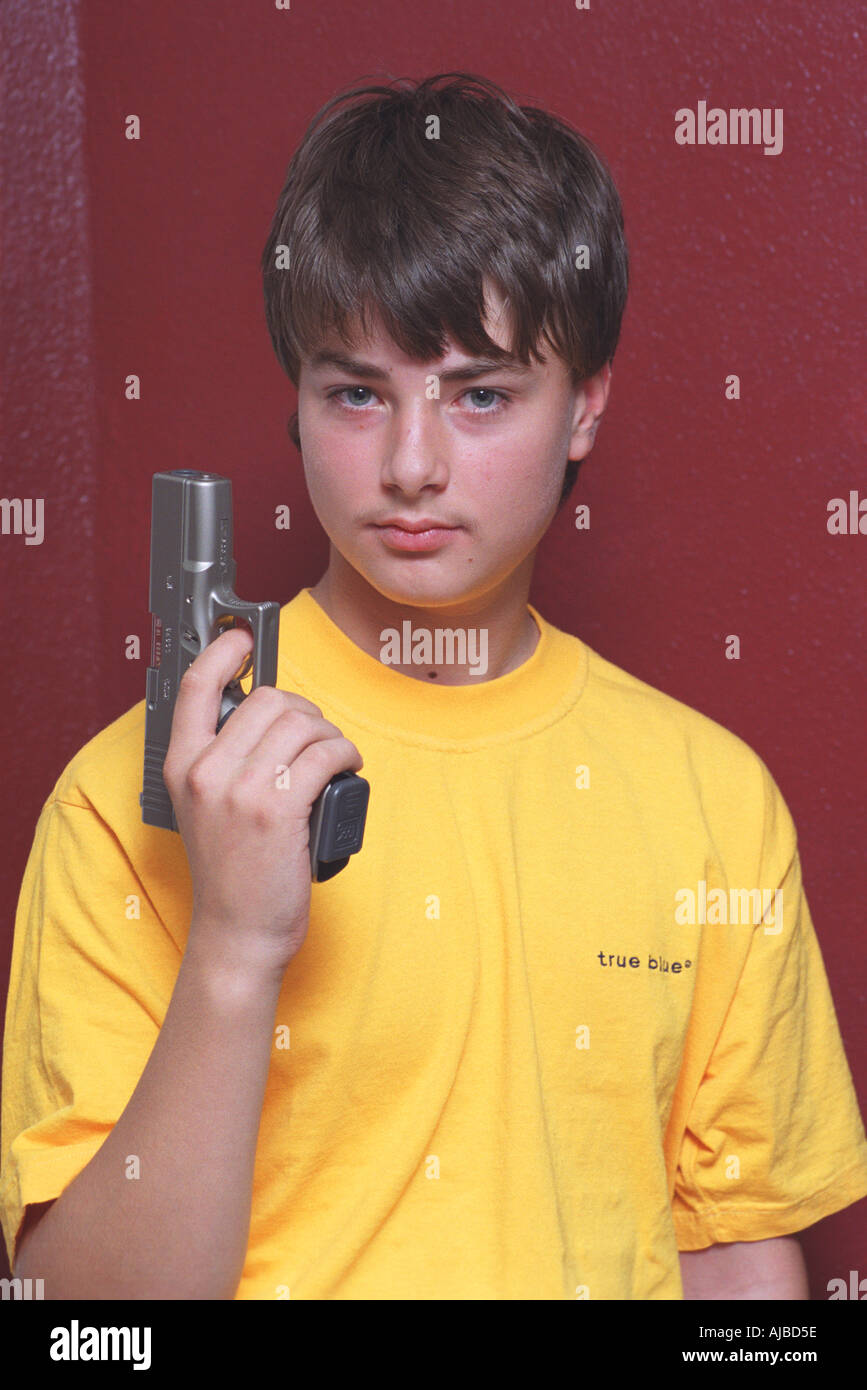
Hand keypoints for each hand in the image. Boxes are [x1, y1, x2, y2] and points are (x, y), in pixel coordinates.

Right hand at [162, 623, 363, 973]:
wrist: (237, 932)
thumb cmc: (232, 871)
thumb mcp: (207, 807)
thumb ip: (222, 758)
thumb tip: (269, 710)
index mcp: (181, 765)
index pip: (196, 685)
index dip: (225, 651)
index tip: (245, 637)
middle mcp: (204, 771)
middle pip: (268, 699)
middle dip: (304, 711)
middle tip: (316, 738)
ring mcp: (239, 790)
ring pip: (301, 722)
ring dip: (329, 734)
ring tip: (333, 758)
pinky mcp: (277, 809)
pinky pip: (324, 753)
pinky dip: (345, 754)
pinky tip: (347, 767)